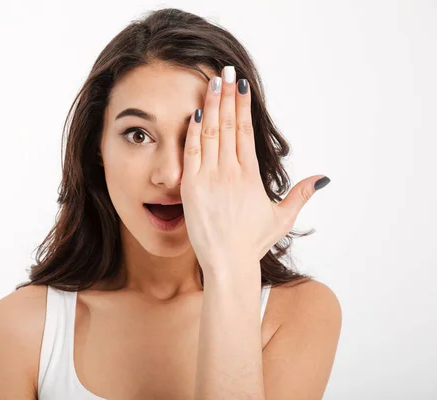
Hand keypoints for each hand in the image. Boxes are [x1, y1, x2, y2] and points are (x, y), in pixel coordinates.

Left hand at [180, 66, 329, 273]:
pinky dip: (192, 132)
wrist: (228, 262)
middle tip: (226, 71)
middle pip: (228, 125)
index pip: (246, 131)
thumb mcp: (282, 218)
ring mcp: (209, 178)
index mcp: (250, 176)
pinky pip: (191, 153)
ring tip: (211, 82)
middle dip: (226, 96)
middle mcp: (230, 172)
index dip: (243, 106)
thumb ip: (301, 195)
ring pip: (210, 133)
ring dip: (210, 106)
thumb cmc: (252, 242)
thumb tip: (323, 178)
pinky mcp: (191, 187)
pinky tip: (194, 113)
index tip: (241, 86)